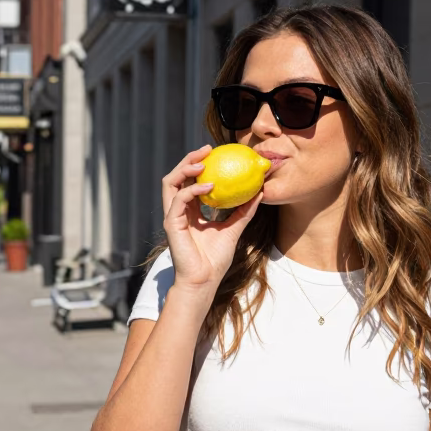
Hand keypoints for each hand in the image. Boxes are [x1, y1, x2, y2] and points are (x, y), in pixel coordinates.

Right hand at [161, 145, 263, 294]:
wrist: (204, 281)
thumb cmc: (215, 260)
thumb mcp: (234, 229)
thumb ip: (244, 211)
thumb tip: (259, 191)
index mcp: (190, 210)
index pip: (189, 180)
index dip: (199, 164)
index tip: (215, 153)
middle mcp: (178, 210)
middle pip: (177, 176)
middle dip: (190, 159)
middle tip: (207, 149)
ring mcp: (172, 216)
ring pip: (170, 182)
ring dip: (185, 168)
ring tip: (203, 162)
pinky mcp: (171, 224)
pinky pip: (179, 199)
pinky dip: (193, 190)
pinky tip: (210, 186)